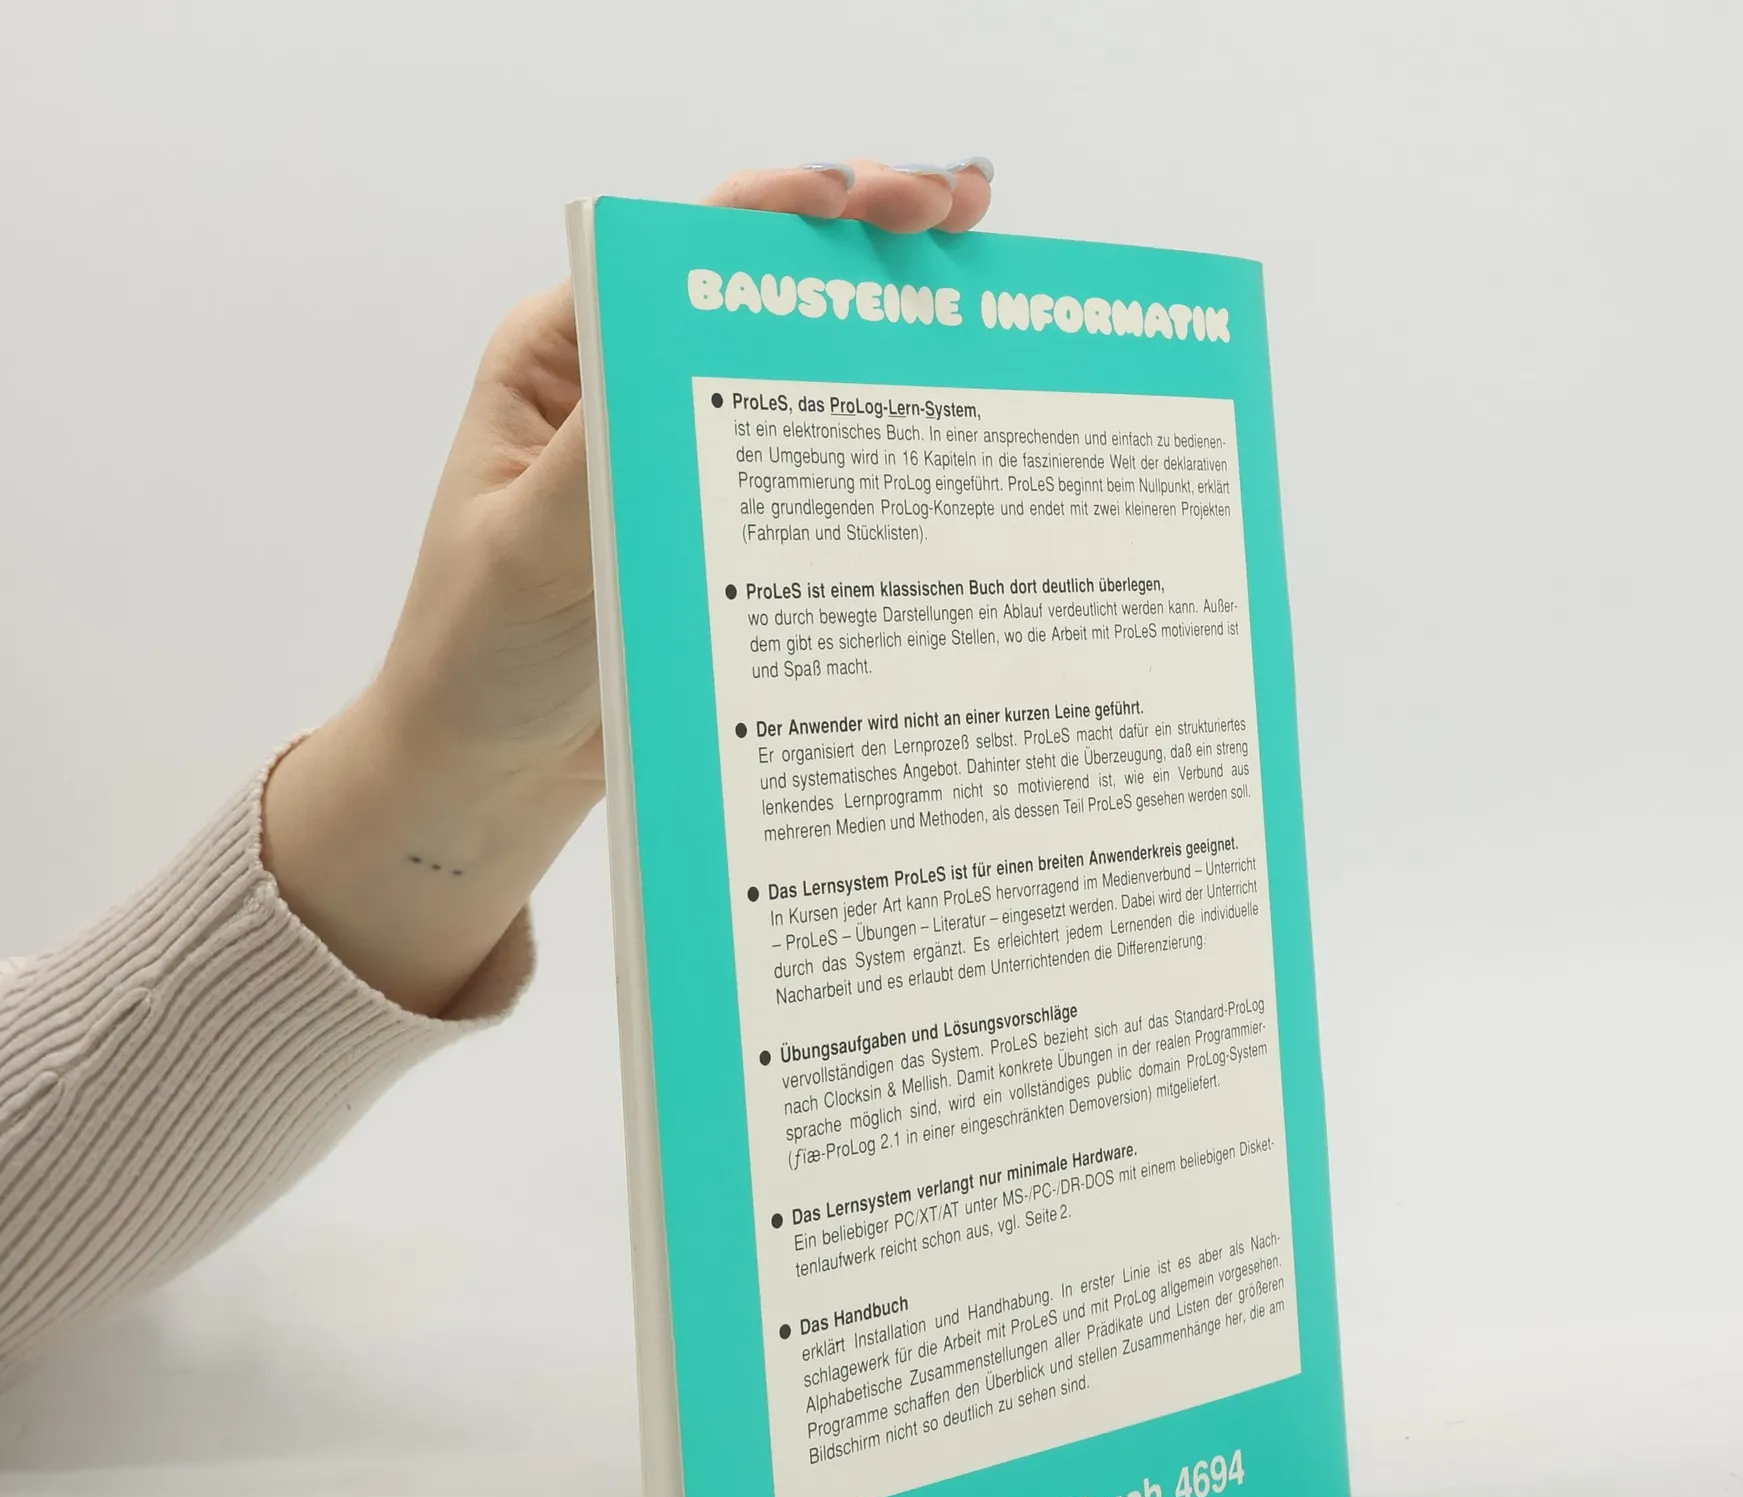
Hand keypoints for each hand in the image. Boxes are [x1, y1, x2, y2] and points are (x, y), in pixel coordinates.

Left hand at [262, 160, 993, 1015]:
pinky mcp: (730, 535)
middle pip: (767, 291)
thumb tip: (711, 347)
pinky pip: (815, 474)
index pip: (688, 251)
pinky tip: (959, 423)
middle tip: (967, 208)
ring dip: (891, 328)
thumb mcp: (530, 549)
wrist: (489, 772)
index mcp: (569, 357)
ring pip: (805, 373)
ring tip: (985, 287)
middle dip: (867, 239)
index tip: (874, 198)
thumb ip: (609, 454)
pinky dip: (886, 441)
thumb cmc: (477, 653)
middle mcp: (634, 389)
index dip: (787, 205)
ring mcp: (691, 461)